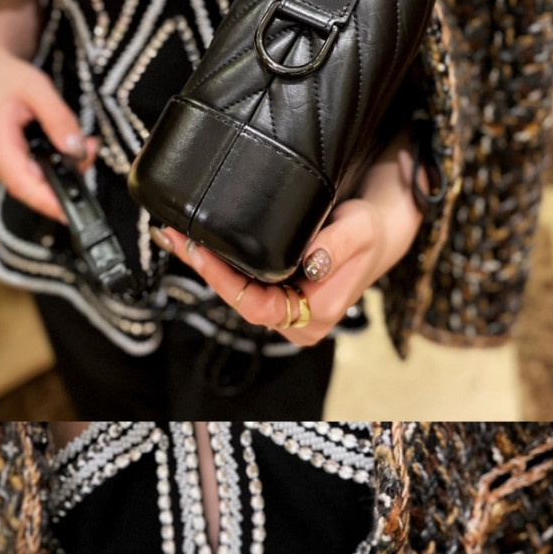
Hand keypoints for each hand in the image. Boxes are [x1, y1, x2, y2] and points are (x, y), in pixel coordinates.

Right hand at [0, 24, 95, 222]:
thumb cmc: (7, 77)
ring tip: (84, 146)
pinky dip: (53, 165)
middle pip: (33, 186)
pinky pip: (32, 173)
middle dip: (67, 178)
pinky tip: (68, 148)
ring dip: (62, 170)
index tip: (71, 213)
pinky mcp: (7, 162)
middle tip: (90, 151)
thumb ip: (58, 119)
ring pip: (34, 182)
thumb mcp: (37, 88)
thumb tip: (76, 149)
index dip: (47, 202)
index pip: (22, 184)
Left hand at [156, 141, 425, 344]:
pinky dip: (219, 264)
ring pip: (237, 294)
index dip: (225, 282)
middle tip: (175, 235)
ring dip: (206, 265)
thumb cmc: (370, 233)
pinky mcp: (276, 297)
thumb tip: (310, 259)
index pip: (258, 307)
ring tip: (176, 235)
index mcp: (316, 315)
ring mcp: (285, 313)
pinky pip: (242, 285)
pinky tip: (197, 243)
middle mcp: (297, 323)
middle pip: (239, 302)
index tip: (201, 251)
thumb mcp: (361, 230)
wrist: (377, 235)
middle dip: (205, 270)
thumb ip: (337, 246)